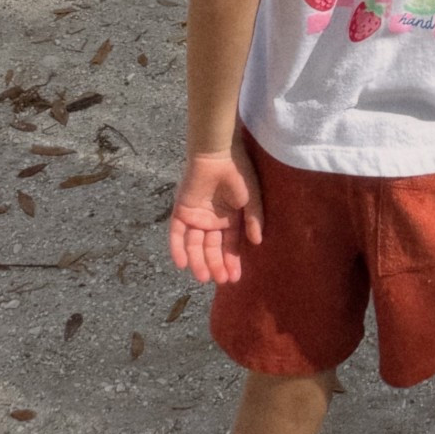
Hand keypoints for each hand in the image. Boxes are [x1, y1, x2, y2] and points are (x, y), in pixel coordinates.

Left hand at [168, 144, 262, 285]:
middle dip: (216, 264)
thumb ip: (253, 219)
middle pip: (211, 248)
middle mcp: (212, 220)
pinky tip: (183, 264)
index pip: (229, 245)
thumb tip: (258, 242)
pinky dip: (178, 249)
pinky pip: (176, 234)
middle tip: (220, 280)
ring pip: (194, 245)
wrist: (218, 153)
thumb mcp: (252, 198)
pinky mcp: (181, 211)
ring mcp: (195, 217)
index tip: (234, 278)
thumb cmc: (239, 173)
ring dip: (198, 261)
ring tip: (204, 276)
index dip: (232, 261)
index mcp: (229, 218)